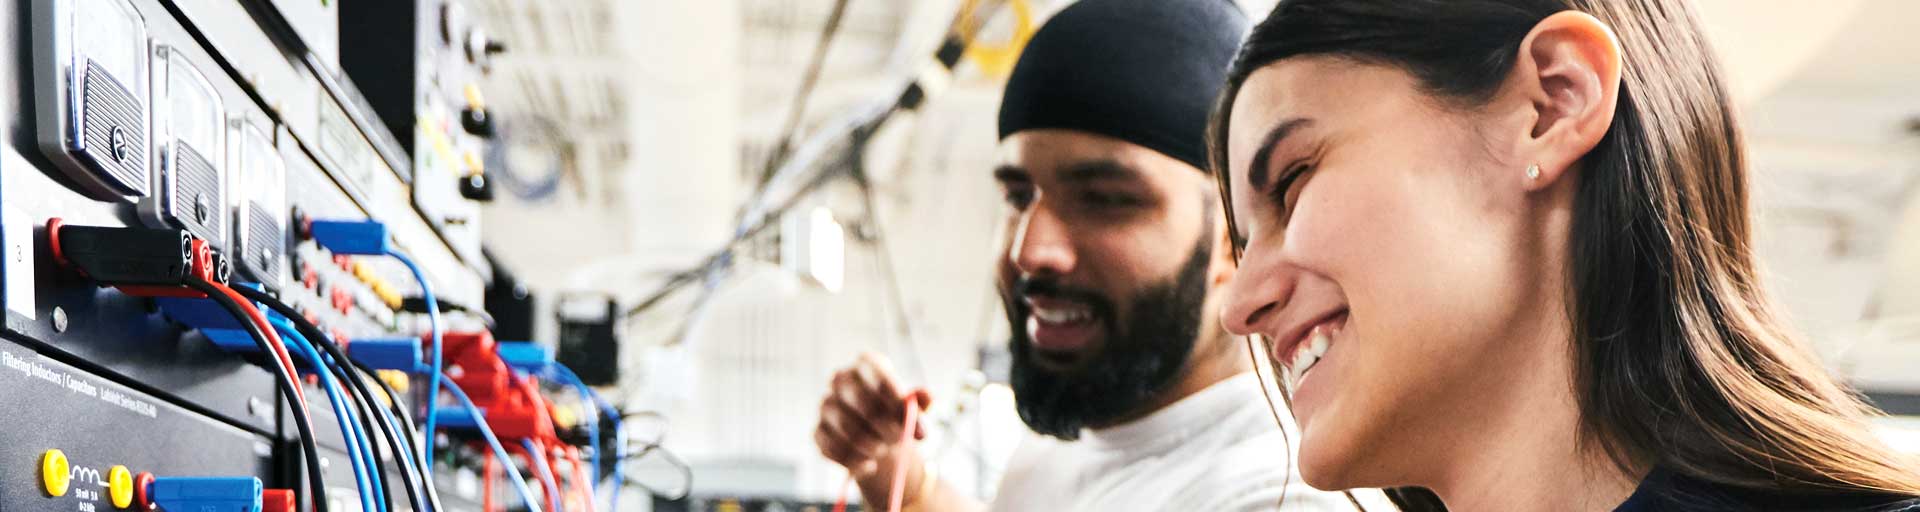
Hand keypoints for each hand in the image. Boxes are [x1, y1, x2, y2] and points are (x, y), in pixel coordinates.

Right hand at [814, 352, 932, 500]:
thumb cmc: (895, 415)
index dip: (895, 398)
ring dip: (871, 445)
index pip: (878, 374)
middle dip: (885, 426)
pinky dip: (855, 461)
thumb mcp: (914, 407)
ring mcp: (826, 405)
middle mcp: (842, 379)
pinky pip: (834, 448)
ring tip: (884, 452)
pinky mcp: (818, 432)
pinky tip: (870, 466)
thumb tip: (926, 396)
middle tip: (900, 440)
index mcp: (867, 365)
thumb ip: (921, 401)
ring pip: (847, 427)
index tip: (911, 421)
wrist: (878, 438)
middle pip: (861, 401)